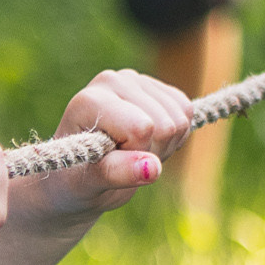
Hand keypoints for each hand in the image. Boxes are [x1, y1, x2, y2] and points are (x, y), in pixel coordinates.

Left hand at [18, 67, 189, 218]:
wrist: (77, 174)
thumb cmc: (78, 181)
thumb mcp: (89, 185)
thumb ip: (117, 173)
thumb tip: (152, 168)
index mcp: (90, 101)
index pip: (142, 128)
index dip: (136, 155)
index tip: (110, 161)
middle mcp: (113, 81)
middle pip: (166, 125)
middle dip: (152, 152)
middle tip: (123, 160)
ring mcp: (135, 79)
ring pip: (181, 118)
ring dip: (164, 146)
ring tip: (132, 151)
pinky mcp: (154, 85)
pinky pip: (186, 110)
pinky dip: (175, 134)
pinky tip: (147, 140)